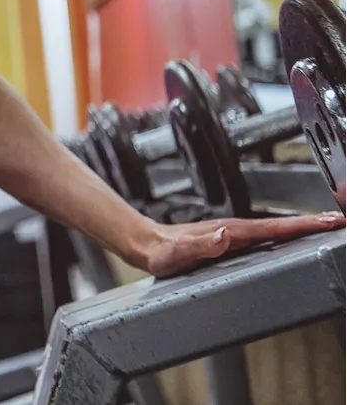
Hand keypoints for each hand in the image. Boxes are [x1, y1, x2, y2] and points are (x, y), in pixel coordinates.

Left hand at [137, 211, 344, 277]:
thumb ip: (201, 245)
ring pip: (275, 230)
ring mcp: (234, 234)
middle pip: (281, 226)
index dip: (303, 226)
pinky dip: (285, 235)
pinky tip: (293, 241)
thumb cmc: (162, 252)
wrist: (147, 245)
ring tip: (328, 229)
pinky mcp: (230, 240)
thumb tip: (225, 235)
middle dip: (312, 224)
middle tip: (341, 223)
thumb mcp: (179, 253)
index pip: (274, 228)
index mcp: (231, 232)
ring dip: (302, 228)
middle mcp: (235, 230)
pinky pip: (264, 237)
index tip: (329, 222)